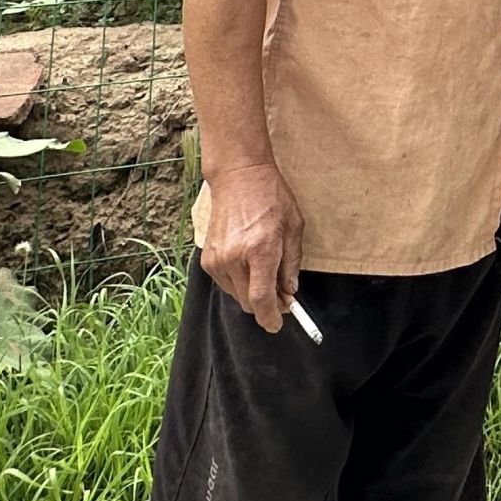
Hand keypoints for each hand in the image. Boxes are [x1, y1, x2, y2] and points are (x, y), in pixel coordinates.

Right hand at [201, 161, 304, 332]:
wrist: (238, 178)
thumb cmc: (272, 198)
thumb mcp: (294, 227)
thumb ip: (292, 263)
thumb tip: (290, 291)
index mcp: (260, 249)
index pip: (262, 299)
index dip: (271, 316)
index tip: (279, 322)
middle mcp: (235, 258)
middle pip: (248, 303)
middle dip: (266, 305)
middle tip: (282, 296)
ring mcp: (217, 260)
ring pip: (237, 295)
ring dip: (253, 293)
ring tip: (267, 272)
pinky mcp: (207, 260)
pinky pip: (226, 284)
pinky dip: (240, 283)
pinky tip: (250, 264)